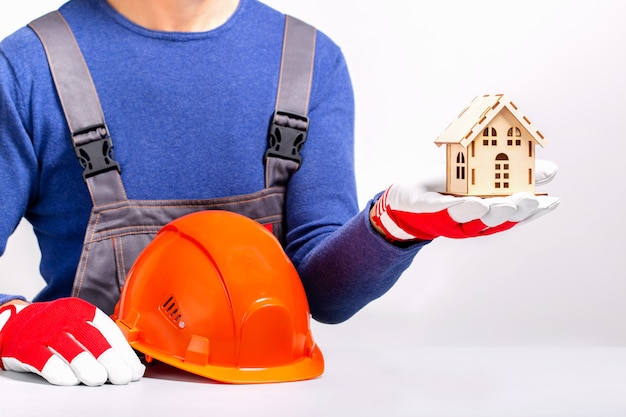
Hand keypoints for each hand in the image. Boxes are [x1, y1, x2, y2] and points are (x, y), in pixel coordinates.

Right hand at [0, 297, 144, 385]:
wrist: (13, 324)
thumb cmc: (53, 327)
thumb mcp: (77, 324)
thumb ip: (100, 339)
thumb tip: (127, 363)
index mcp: (81, 310)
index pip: (109, 331)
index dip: (124, 352)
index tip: (134, 369)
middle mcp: (64, 318)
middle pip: (94, 341)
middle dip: (112, 362)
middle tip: (122, 377)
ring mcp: (44, 332)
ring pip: (73, 352)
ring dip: (90, 369)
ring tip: (100, 380)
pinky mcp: (26, 349)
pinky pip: (47, 363)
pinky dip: (62, 374)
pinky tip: (73, 380)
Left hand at [370, 159, 560, 240]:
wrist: (407, 197)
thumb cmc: (448, 187)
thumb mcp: (482, 178)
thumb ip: (513, 177)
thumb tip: (551, 172)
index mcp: (487, 214)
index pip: (514, 215)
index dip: (533, 211)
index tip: (552, 201)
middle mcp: (471, 222)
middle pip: (495, 221)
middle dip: (512, 211)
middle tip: (526, 199)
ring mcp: (449, 219)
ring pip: (471, 220)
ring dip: (487, 212)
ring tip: (500, 202)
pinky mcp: (429, 209)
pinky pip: (442, 210)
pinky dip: (456, 207)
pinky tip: (471, 202)